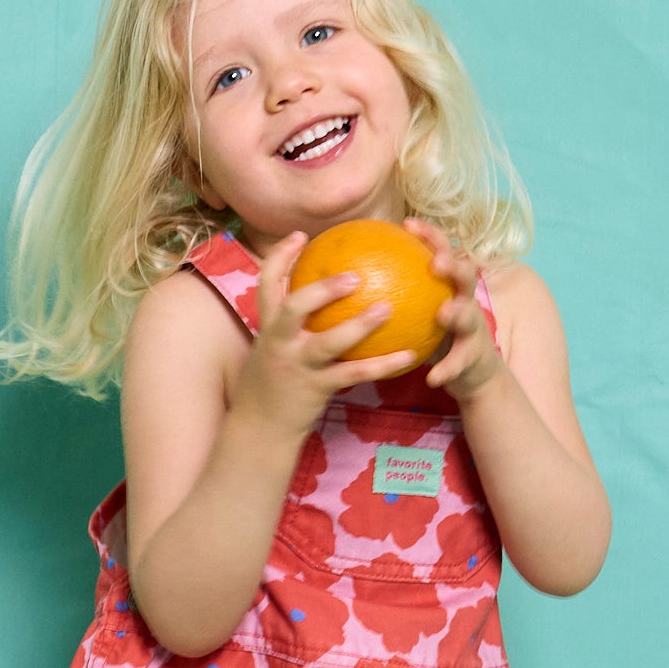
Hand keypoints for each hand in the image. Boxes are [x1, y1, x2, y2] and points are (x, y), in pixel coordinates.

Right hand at [233, 231, 420, 440]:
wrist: (259, 431)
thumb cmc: (271, 387)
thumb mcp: (271, 351)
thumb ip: (289, 327)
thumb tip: (318, 302)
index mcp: (267, 327)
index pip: (267, 283)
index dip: (281, 256)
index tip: (301, 236)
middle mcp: (278, 341)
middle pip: (296, 305)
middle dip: (324, 288)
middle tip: (355, 275)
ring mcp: (297, 365)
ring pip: (329, 341)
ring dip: (360, 324)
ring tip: (388, 308)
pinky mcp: (316, 389)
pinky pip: (355, 374)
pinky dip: (384, 364)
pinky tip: (409, 354)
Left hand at [403, 218, 502, 402]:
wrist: (471, 373)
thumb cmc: (435, 335)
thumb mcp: (418, 310)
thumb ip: (395, 292)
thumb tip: (351, 272)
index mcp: (450, 287)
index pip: (443, 252)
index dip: (430, 236)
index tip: (407, 223)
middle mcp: (466, 301)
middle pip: (466, 276)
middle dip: (453, 266)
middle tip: (435, 263)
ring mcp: (473, 329)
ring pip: (470, 316)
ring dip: (458, 313)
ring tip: (443, 314)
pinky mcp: (474, 357)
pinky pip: (459, 362)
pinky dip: (448, 369)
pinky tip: (432, 378)